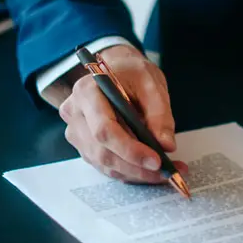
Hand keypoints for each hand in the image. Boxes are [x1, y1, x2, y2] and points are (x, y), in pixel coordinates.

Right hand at [58, 44, 185, 182]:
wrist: (117, 69)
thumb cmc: (132, 73)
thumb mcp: (151, 85)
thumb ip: (159, 114)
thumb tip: (166, 145)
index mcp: (86, 92)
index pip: (104, 130)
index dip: (130, 150)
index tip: (157, 160)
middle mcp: (75, 113)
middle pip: (103, 152)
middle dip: (137, 167)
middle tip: (168, 172)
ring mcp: (76, 132)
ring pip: (105, 164)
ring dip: (137, 173)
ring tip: (167, 172)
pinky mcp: (84, 145)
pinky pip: (106, 166)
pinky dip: (130, 172)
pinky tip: (151, 170)